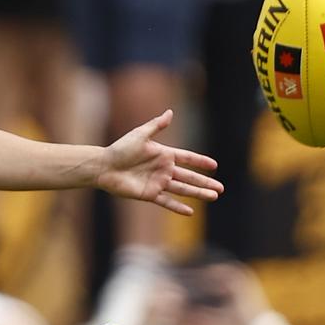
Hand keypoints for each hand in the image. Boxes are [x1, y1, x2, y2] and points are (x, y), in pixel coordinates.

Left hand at [96, 110, 222, 214]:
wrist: (104, 166)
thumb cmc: (120, 149)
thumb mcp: (140, 135)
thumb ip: (156, 126)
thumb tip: (171, 112)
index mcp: (163, 155)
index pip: (187, 158)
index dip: (200, 161)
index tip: (214, 165)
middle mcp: (163, 170)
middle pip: (189, 177)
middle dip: (205, 182)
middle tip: (221, 188)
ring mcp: (157, 183)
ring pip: (182, 190)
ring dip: (198, 193)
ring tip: (213, 197)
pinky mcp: (149, 194)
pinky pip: (166, 201)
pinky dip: (177, 207)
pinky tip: (190, 212)